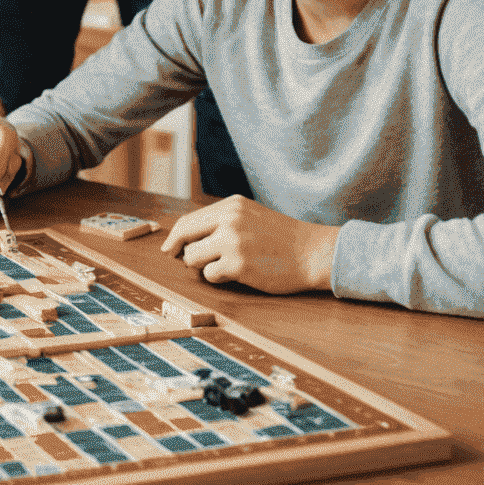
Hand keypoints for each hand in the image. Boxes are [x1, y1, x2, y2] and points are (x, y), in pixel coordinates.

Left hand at [161, 196, 339, 292]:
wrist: (313, 252)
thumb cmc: (281, 238)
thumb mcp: (250, 216)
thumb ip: (222, 221)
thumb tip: (186, 238)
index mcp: (230, 206)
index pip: (189, 219)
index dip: (176, 236)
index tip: (170, 248)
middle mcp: (228, 219)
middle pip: (184, 235)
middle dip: (178, 250)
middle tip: (178, 259)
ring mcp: (233, 241)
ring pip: (193, 257)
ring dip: (203, 266)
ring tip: (223, 266)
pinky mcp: (239, 264)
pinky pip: (210, 274)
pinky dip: (218, 278)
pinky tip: (235, 275)